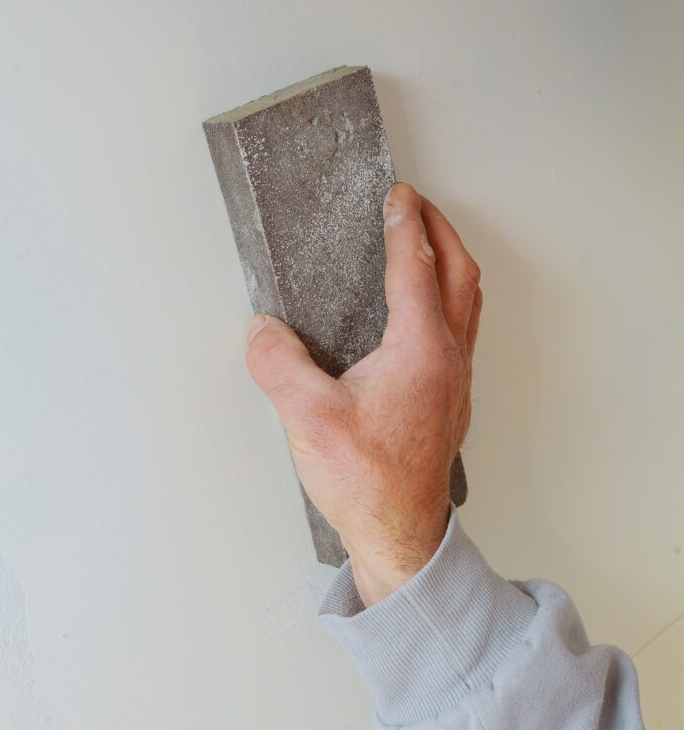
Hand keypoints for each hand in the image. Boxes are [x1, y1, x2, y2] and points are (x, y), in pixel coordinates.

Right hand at [245, 183, 481, 606]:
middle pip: (460, 274)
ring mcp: (454, 381)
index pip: (415, 268)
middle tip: (419, 206)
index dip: (405, 225)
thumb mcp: (308, 419)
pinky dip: (447, 300)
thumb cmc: (367, 482)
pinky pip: (459, 331)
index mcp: (419, 350)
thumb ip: (279, 366)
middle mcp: (446, 359)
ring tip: (427, 246)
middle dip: (440, 231)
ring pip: (467, 303)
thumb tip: (262, 331)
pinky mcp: (449, 401)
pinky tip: (422, 314)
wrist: (401, 535)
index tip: (398, 195)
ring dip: (450, 264)